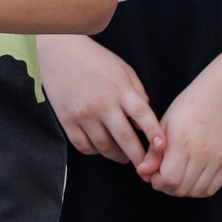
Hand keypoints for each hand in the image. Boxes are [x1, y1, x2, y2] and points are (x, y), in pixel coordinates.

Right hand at [39, 33, 158, 163]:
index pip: (142, 115)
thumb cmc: (97, 61)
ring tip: (124, 157)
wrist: (59, 53)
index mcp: (120, 89)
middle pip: (125, 138)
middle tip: (146, 168)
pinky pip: (84, 146)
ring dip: (118, 156)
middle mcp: (102, 103)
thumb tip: (144, 124)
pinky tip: (102, 147)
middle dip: (139, 157)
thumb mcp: (124, 71)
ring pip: (105, 147)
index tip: (162, 148)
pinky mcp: (67, 120)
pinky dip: (96, 152)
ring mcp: (83, 114)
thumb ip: (138, 96)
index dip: (154, 133)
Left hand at [147, 77, 221, 197]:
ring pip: (195, 191)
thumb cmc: (186, 110)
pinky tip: (191, 177)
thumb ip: (153, 153)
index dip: (156, 181)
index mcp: (182, 142)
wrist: (219, 98)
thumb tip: (143, 173)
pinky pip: (211, 189)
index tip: (153, 173)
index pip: (168, 179)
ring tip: (177, 175)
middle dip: (166, 186)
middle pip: (180, 189)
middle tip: (162, 174)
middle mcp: (201, 153)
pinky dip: (198, 189)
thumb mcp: (164, 125)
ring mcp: (216, 159)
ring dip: (182, 189)